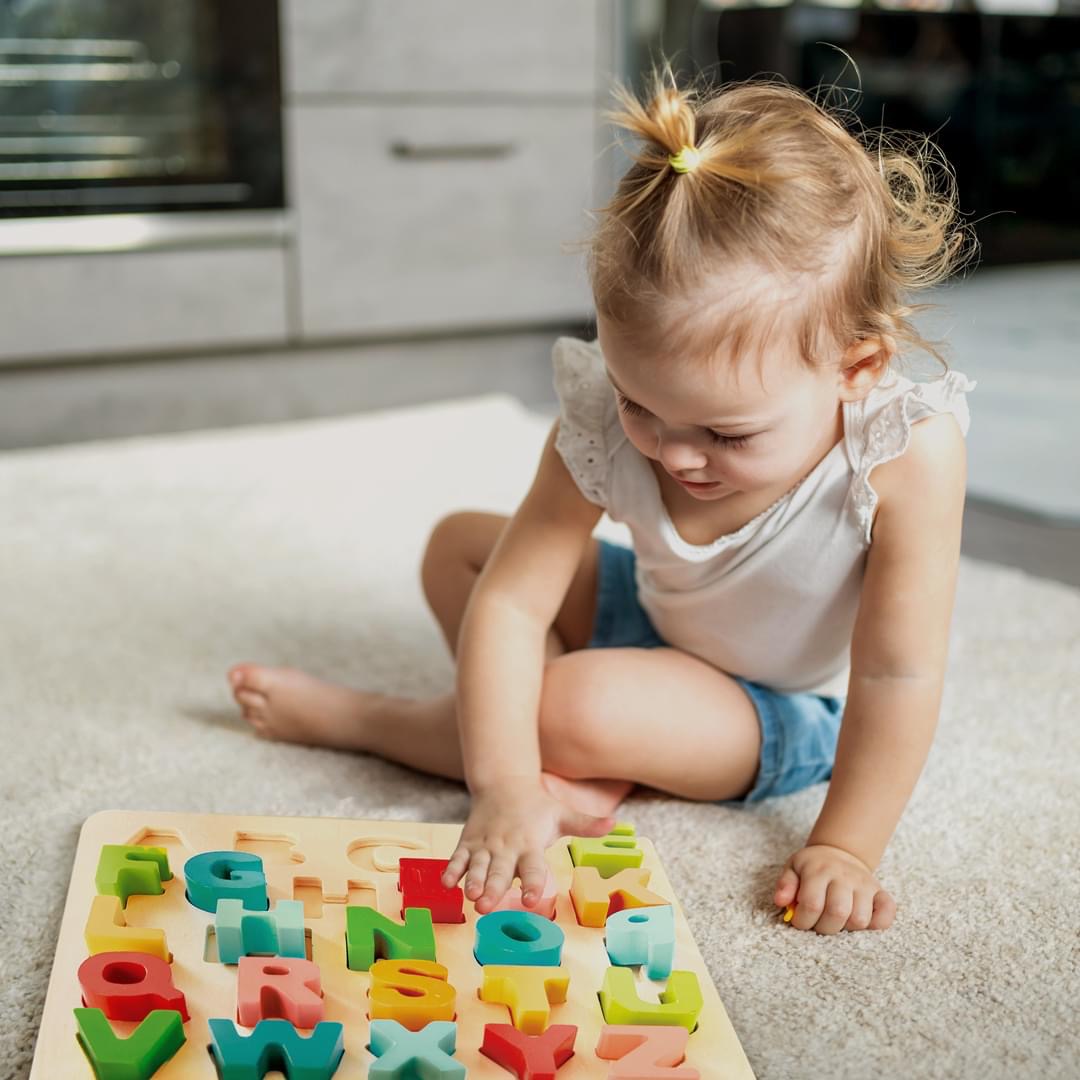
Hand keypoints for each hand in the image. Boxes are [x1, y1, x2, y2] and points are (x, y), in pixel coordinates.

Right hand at [440, 777, 614, 914]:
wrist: (504, 783)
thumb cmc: (537, 806)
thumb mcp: (561, 813)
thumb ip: (585, 824)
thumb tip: (615, 823)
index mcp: (529, 843)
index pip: (532, 867)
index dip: (531, 883)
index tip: (529, 899)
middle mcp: (506, 847)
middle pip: (499, 871)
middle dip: (492, 888)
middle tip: (485, 905)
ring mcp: (484, 845)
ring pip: (476, 866)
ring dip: (472, 881)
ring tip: (469, 896)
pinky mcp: (468, 843)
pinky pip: (458, 857)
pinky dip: (451, 869)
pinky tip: (446, 884)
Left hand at [774, 843, 895, 933]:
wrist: (839, 852)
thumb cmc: (812, 866)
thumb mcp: (793, 868)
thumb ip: (785, 885)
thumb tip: (781, 902)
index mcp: (819, 870)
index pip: (812, 904)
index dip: (803, 921)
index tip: (800, 922)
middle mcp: (844, 876)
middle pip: (837, 913)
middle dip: (824, 928)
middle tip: (818, 924)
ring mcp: (864, 884)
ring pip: (860, 919)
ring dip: (846, 928)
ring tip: (836, 920)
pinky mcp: (881, 892)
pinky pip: (886, 914)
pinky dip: (876, 924)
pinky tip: (861, 922)